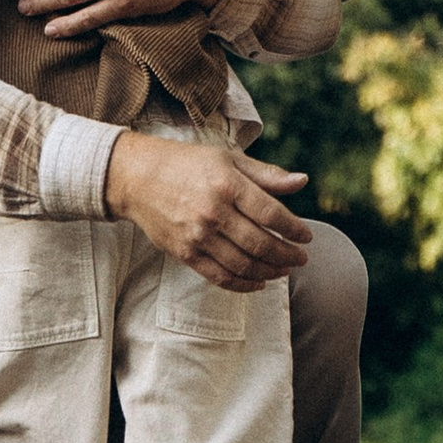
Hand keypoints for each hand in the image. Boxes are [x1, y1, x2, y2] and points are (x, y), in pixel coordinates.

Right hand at [103, 134, 312, 289]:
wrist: (136, 178)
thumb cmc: (188, 164)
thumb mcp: (229, 159)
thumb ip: (267, 174)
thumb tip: (302, 182)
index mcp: (227, 185)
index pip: (271, 214)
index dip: (294, 229)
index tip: (306, 237)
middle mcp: (213, 213)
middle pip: (260, 244)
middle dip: (287, 255)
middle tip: (301, 259)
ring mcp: (197, 236)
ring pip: (242, 264)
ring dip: (269, 272)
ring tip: (284, 270)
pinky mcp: (184, 253)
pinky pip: (219, 276)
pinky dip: (243, 284)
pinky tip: (258, 283)